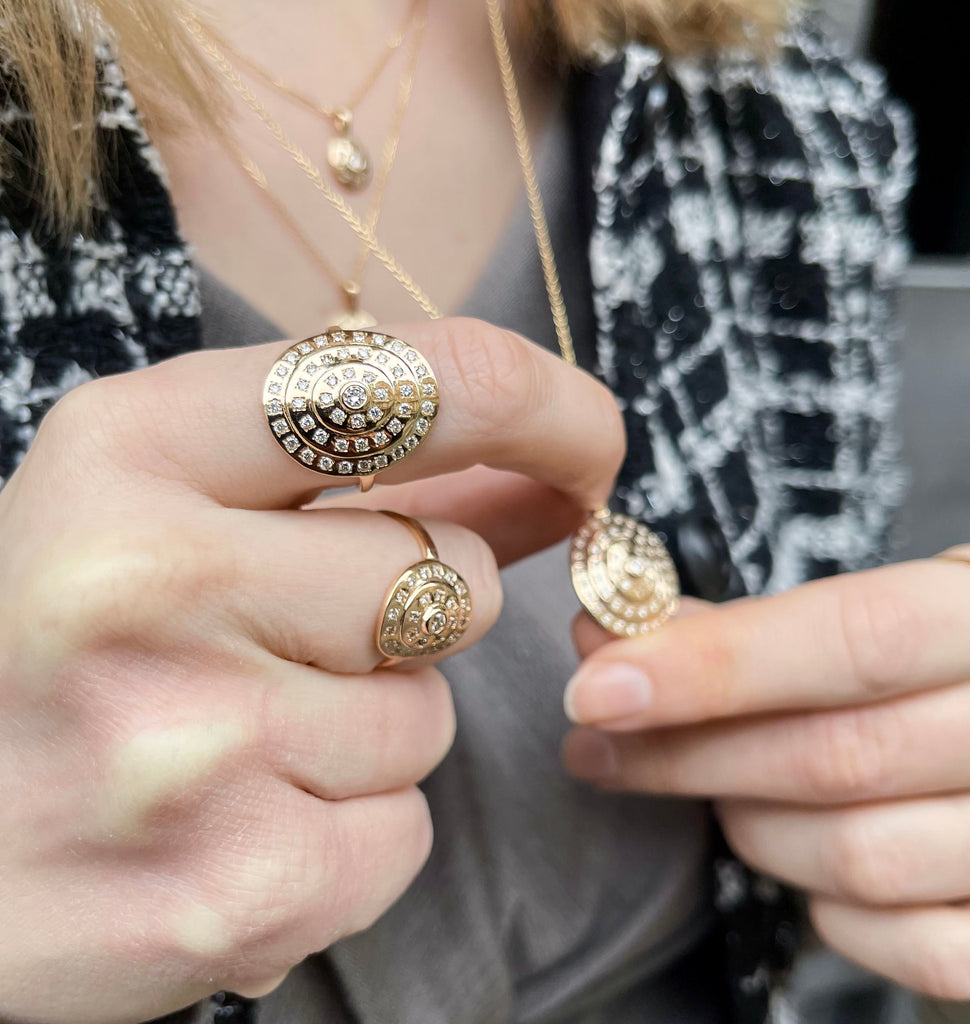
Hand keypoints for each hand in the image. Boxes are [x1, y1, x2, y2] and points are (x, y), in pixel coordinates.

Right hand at [0, 318, 623, 1023]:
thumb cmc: (54, 646)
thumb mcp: (167, 506)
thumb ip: (365, 477)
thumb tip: (553, 476)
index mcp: (131, 451)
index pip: (421, 384)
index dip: (547, 407)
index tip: (589, 445)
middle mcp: (152, 581)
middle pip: (454, 575)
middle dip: (415, 610)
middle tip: (285, 637)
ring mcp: (195, 746)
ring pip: (431, 714)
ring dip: (367, 726)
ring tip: (225, 740)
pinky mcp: (237, 890)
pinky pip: (405, 830)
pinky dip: (348, 830)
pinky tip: (228, 824)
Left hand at [563, 547, 969, 1001]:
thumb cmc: (954, 669)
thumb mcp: (890, 611)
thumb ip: (760, 625)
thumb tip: (613, 639)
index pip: (855, 638)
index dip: (711, 666)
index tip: (597, 688)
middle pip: (839, 757)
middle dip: (689, 755)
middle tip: (597, 745)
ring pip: (864, 859)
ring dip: (753, 828)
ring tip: (719, 794)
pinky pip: (921, 952)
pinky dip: (834, 913)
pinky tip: (807, 868)